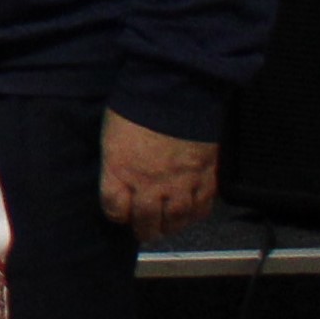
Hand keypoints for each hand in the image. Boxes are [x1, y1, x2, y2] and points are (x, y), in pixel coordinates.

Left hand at [100, 113, 219, 236]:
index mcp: (120, 169)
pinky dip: (197, 214)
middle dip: (145, 229)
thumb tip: (117, 172)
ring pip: (177, 218)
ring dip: (172, 226)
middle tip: (146, 231)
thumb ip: (115, 158)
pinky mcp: (207, 175)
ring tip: (168, 226)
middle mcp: (150, 182)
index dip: (116, 213)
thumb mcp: (112, 131)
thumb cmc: (138, 103)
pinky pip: (204, 205)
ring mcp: (181, 181)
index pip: (114, 207)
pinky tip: (192, 213)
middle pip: (147, 220)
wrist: (178, 88)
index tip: (120, 213)